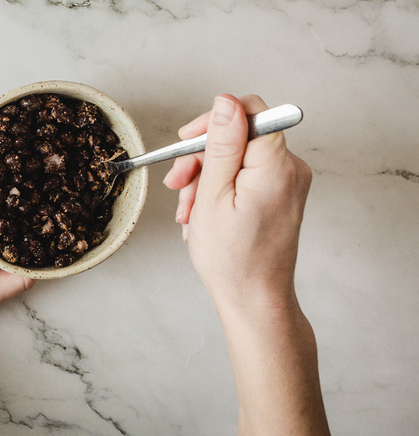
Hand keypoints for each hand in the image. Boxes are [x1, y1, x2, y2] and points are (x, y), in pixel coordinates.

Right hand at [164, 96, 327, 435]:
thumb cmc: (232, 257)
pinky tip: (203, 217)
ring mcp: (287, 183)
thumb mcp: (214, 195)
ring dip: (206, 180)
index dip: (214, 122)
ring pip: (237, 159)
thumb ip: (222, 145)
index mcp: (276, 165)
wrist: (254, 299)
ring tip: (189, 212)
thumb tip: (225, 102)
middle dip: (203, 158)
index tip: (189, 141)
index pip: (250, 111)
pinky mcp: (280, 196)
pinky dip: (220, 191)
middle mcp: (290, 169)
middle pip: (240, 137)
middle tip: (179, 185)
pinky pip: (245, 177)